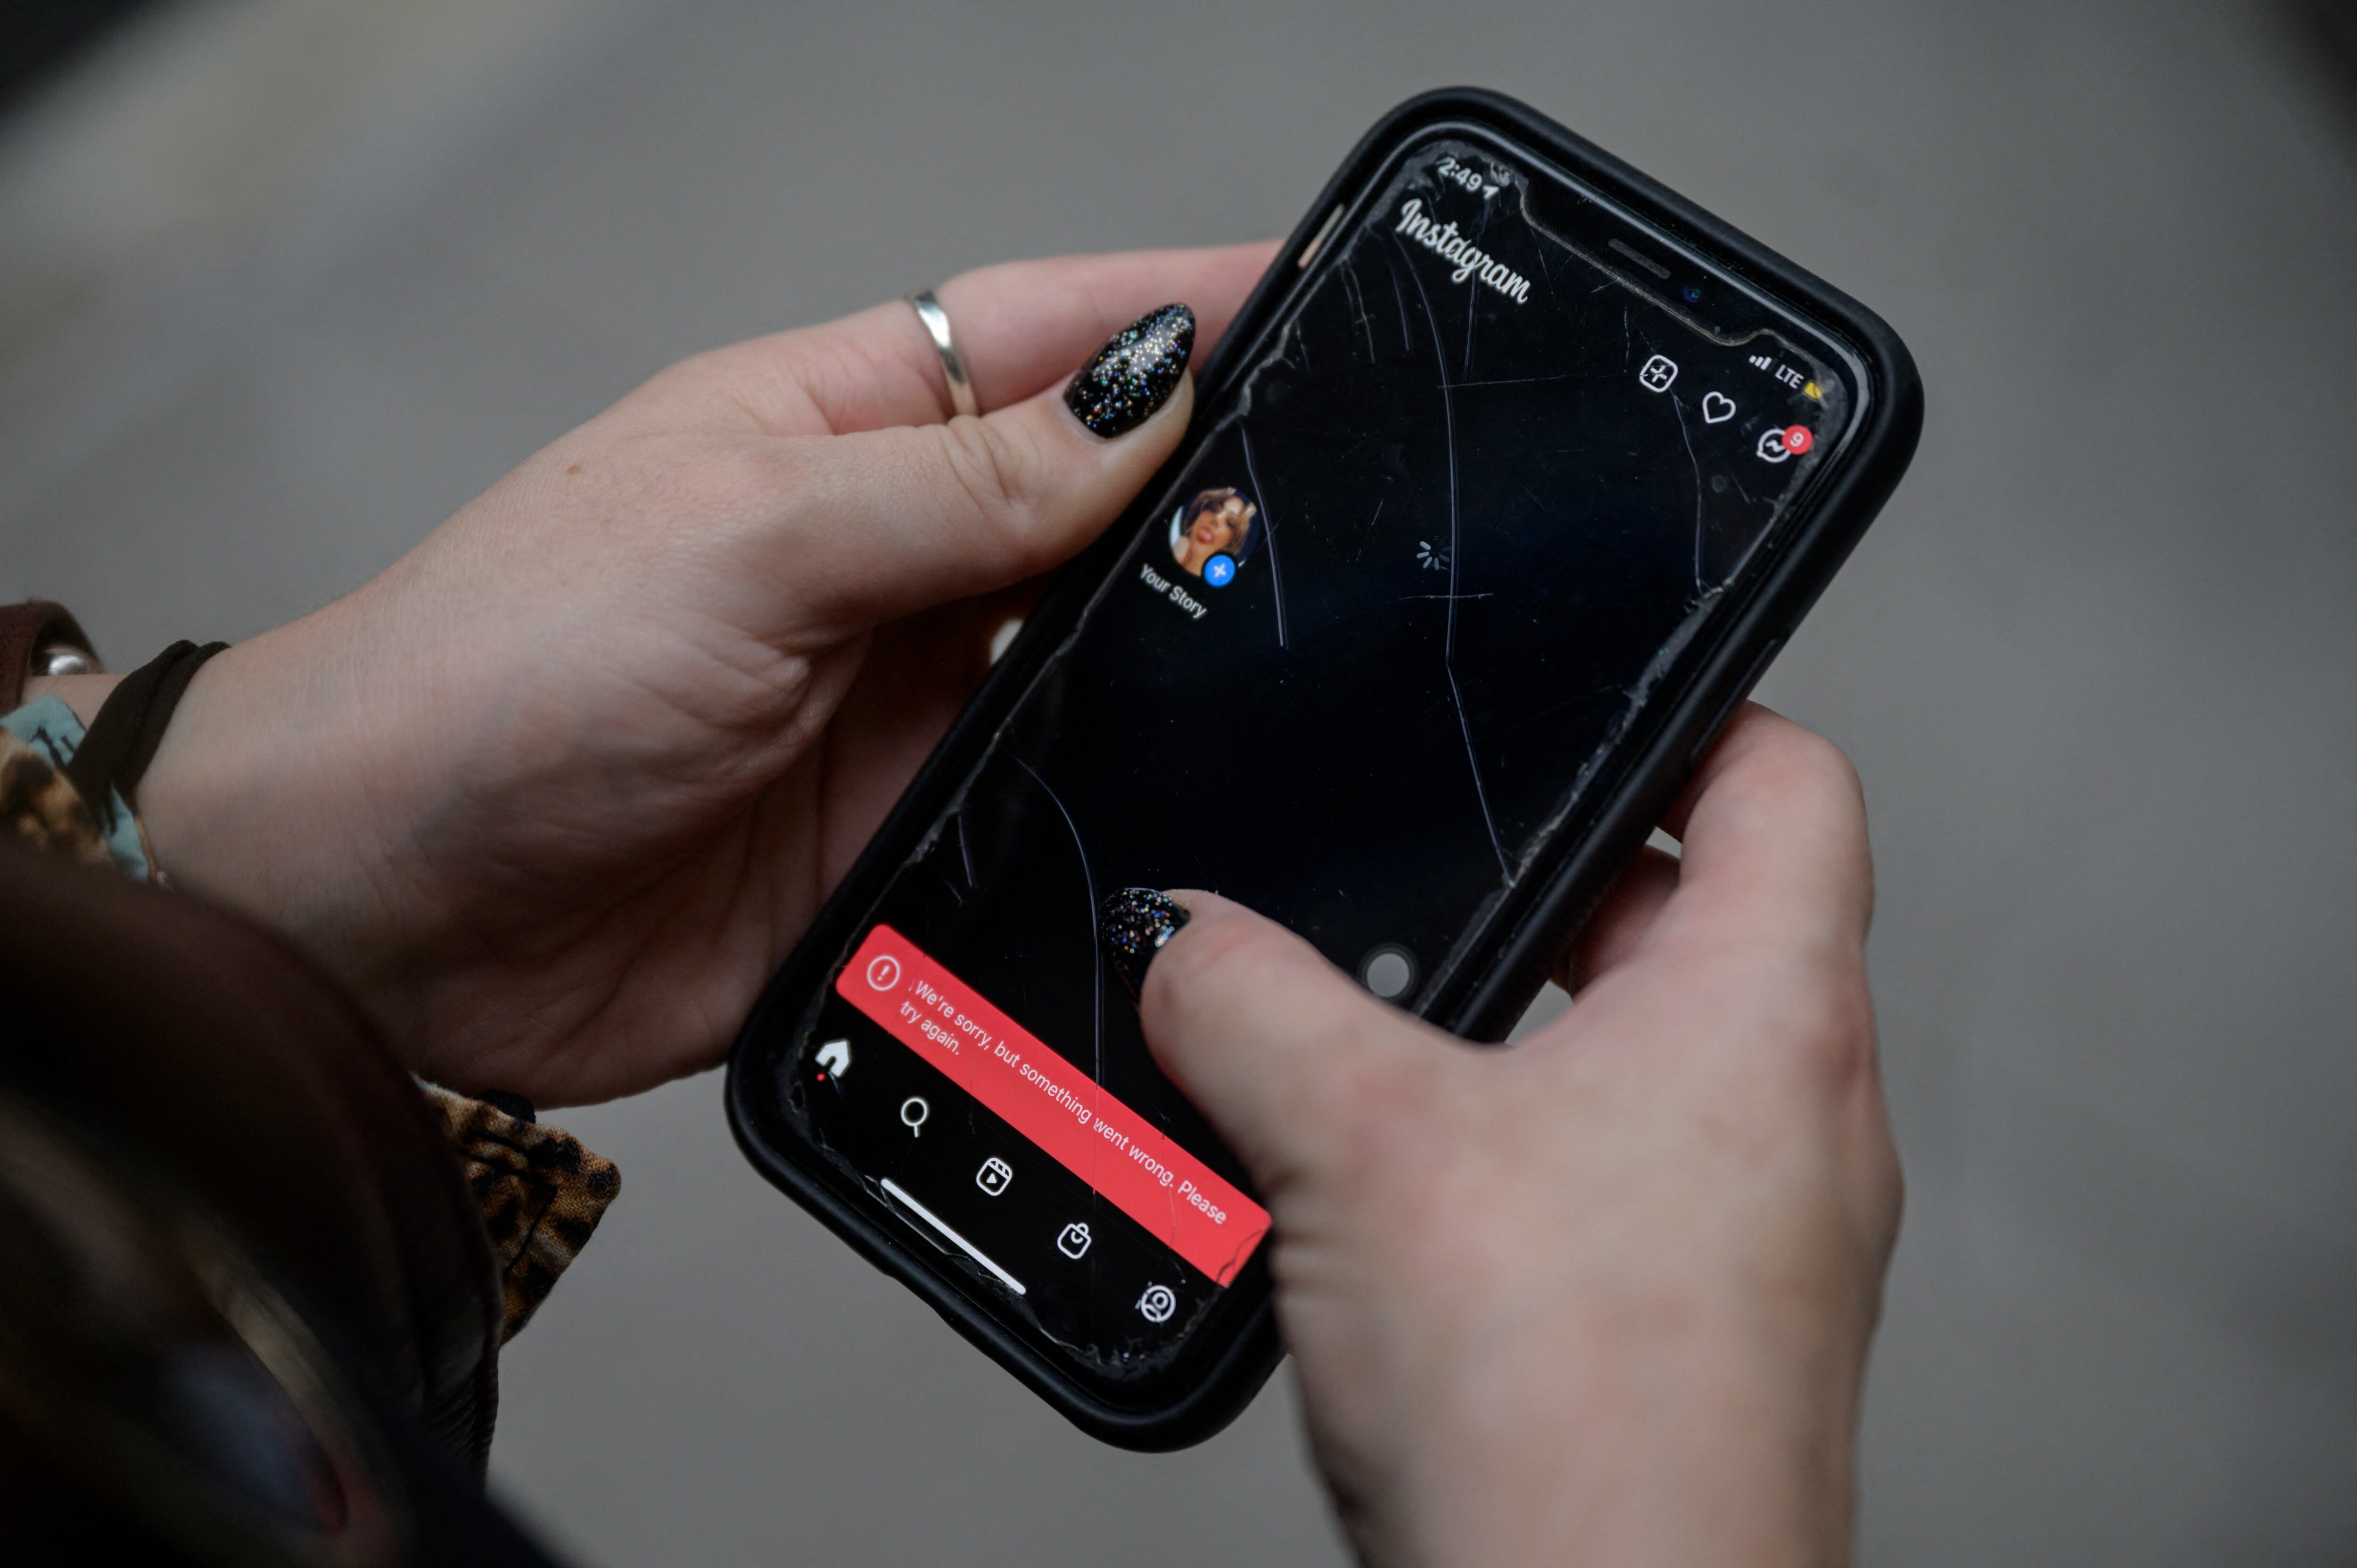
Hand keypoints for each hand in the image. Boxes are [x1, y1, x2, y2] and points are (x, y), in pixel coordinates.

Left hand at [112, 243, 1275, 1104]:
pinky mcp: (897, 839)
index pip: (1051, 339)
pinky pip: (1045, 808)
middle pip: (1097, 506)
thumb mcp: (744, 540)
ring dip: (1177, 664)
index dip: (1185, 314)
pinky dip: (1114, 803)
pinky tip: (1186, 803)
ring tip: (1297, 656)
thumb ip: (956, 488)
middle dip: (1216, 498)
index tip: (1332, 297)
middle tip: (1354, 506)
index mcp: (836, 432)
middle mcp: (882, 563)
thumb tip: (1145, 407)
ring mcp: (897, 705)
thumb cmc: (494, 676)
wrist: (370, 915)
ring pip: (1093, 664)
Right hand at [1139, 708, 1901, 1567]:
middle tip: (1422, 892)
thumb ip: (1252, 1002)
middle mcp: (1793, 1118)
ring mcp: (1754, 1235)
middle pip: (1683, 921)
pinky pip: (1598, 1187)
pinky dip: (1497, 1166)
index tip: (1597, 696)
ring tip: (1372, 1056)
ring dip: (1499, 1047)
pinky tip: (1382, 1206)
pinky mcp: (1690, 1329)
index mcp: (1766, 1015)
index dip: (1692, 709)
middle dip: (1535, 899)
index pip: (1785, 778)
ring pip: (1624, 1065)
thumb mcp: (1356, 1140)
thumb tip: (1188, 942)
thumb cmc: (1574, 1416)